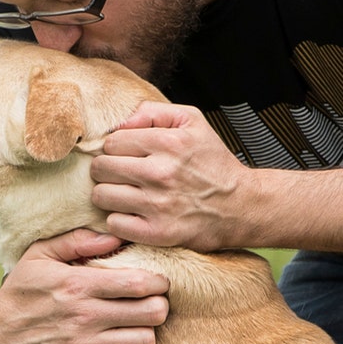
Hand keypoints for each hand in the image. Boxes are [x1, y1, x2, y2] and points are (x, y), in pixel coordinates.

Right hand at [0, 229, 168, 343]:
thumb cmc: (24, 289)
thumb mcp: (40, 254)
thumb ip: (78, 240)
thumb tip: (115, 236)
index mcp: (79, 284)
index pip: (139, 283)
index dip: (158, 282)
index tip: (158, 282)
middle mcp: (84, 316)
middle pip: (151, 312)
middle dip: (158, 305)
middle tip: (152, 303)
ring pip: (144, 341)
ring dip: (146, 332)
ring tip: (137, 324)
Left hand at [91, 101, 249, 250]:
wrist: (241, 205)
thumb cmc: (214, 163)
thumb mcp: (193, 121)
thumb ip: (154, 112)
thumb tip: (120, 123)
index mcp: (169, 142)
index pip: (112, 142)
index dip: (117, 148)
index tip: (128, 155)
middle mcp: (161, 172)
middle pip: (101, 168)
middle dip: (108, 170)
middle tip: (123, 174)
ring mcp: (158, 204)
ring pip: (101, 196)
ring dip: (110, 195)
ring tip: (127, 193)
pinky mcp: (157, 232)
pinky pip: (114, 224)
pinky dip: (120, 220)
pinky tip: (134, 213)